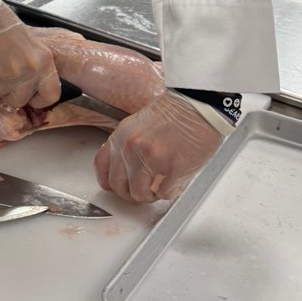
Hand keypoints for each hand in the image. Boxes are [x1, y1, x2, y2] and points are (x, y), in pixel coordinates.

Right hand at [0, 4, 59, 110]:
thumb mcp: (27, 40)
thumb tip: (33, 83)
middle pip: (20, 99)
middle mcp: (30, 68)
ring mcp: (9, 73)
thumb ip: (33, 62)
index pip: (51, 94)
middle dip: (9, 92)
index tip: (31, 97)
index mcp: (44, 59)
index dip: (38, 99)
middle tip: (2, 74)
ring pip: (0, 94)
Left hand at [93, 90, 222, 203]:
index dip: (112, 183)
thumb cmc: (175, 113)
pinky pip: (164, 194)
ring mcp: (151, 158)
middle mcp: (131, 148)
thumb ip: (126, 147)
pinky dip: (169, 191)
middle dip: (133, 193)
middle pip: (120, 188)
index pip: (102, 169)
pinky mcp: (173, 168)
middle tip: (145, 190)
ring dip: (151, 195)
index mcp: (121, 136)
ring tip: (161, 185)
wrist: (199, 106)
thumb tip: (124, 170)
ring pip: (140, 195)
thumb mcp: (138, 125)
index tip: (121, 186)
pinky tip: (174, 180)